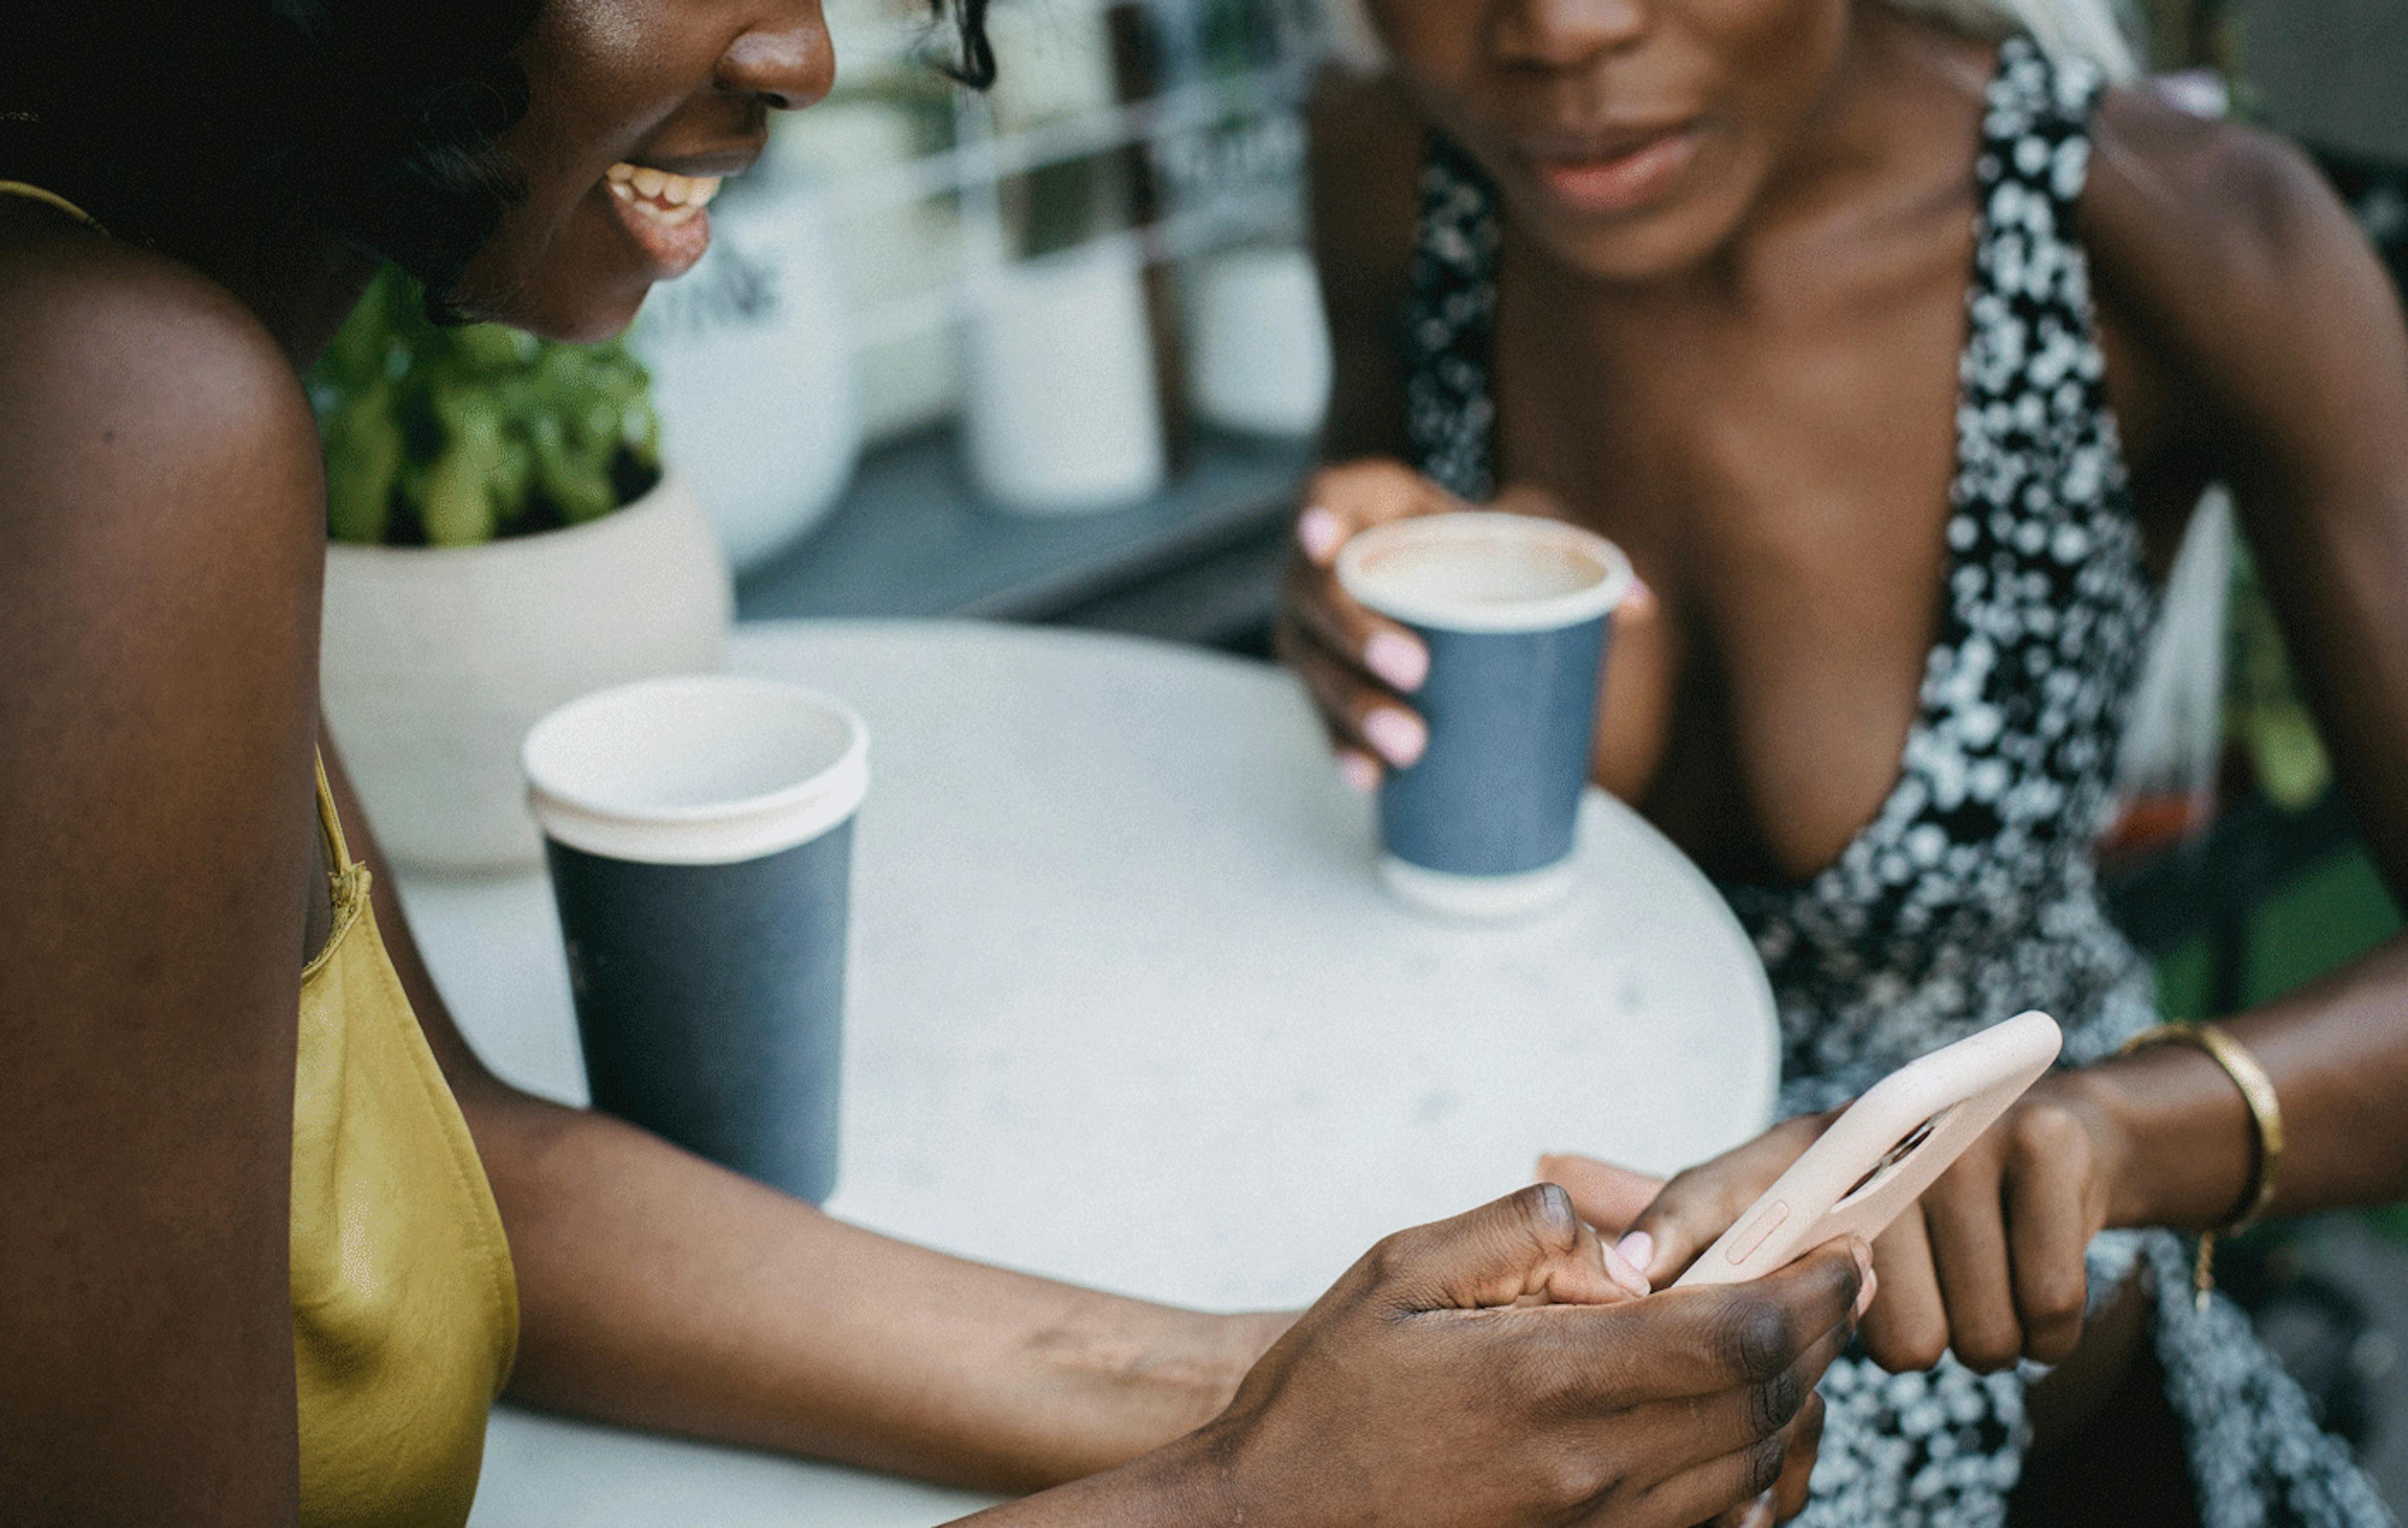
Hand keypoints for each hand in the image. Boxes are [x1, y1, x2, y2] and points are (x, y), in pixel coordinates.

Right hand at [1195, 1183, 1870, 1527]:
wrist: (1268, 1527)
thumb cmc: (1321, 1402)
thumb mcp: (1398, 1273)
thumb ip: (1513, 1231)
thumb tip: (1604, 1226)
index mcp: (1549, 1378)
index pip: (1734, 1332)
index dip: (1806, 1287)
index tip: (1838, 1249)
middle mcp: (1592, 1467)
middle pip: (1762, 1401)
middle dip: (1816, 1334)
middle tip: (1832, 1282)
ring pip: (1750, 1468)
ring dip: (1789, 1401)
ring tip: (1789, 1342)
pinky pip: (1711, 1527)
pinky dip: (1747, 1474)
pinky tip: (1735, 1430)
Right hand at [1275, 461, 1607, 789]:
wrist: (1429, 573)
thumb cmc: (1471, 544)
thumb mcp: (1511, 534)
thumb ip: (1569, 556)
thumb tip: (1639, 605)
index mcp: (1363, 504)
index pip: (1323, 497)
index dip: (1316, 516)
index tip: (1323, 538)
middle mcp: (1317, 564)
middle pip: (1316, 594)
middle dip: (1357, 634)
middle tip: (1415, 670)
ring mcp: (1310, 624)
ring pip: (1313, 664)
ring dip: (1354, 707)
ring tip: (1409, 745)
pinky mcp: (1317, 676)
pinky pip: (1317, 715)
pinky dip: (1344, 747)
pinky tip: (1370, 779)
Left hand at [1567, 1075, 2128, 1374]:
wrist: (2058, 1141)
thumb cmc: (1897, 1192)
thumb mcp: (1793, 1190)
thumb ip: (1690, 1203)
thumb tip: (1551, 1166)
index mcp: (1795, 1149)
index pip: (1722, 1189)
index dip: (1677, 1234)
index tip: (1635, 1281)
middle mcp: (1869, 1126)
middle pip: (1868, 1319)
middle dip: (1892, 1334)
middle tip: (1907, 1283)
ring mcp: (1966, 1138)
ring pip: (1959, 1335)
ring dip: (1971, 1332)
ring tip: (1963, 1274)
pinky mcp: (2054, 1152)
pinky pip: (2041, 1314)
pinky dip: (2043, 1324)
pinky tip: (2023, 1276)